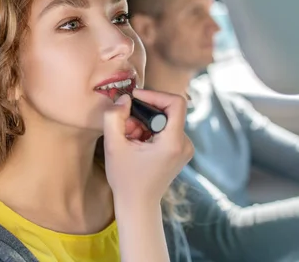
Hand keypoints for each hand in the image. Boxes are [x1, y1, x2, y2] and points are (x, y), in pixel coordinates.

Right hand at [102, 88, 193, 205]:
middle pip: (168, 111)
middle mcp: (185, 144)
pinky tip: (137, 143)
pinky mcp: (180, 151)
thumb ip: (114, 117)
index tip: (136, 98)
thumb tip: (125, 99)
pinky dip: (149, 130)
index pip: (176, 102)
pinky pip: (166, 129)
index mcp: (174, 142)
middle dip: (144, 113)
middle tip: (126, 126)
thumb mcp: (113, 146)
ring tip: (129, 138)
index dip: (155, 94)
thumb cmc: (125, 179)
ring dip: (144, 122)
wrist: (138, 204)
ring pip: (165, 119)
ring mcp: (185, 148)